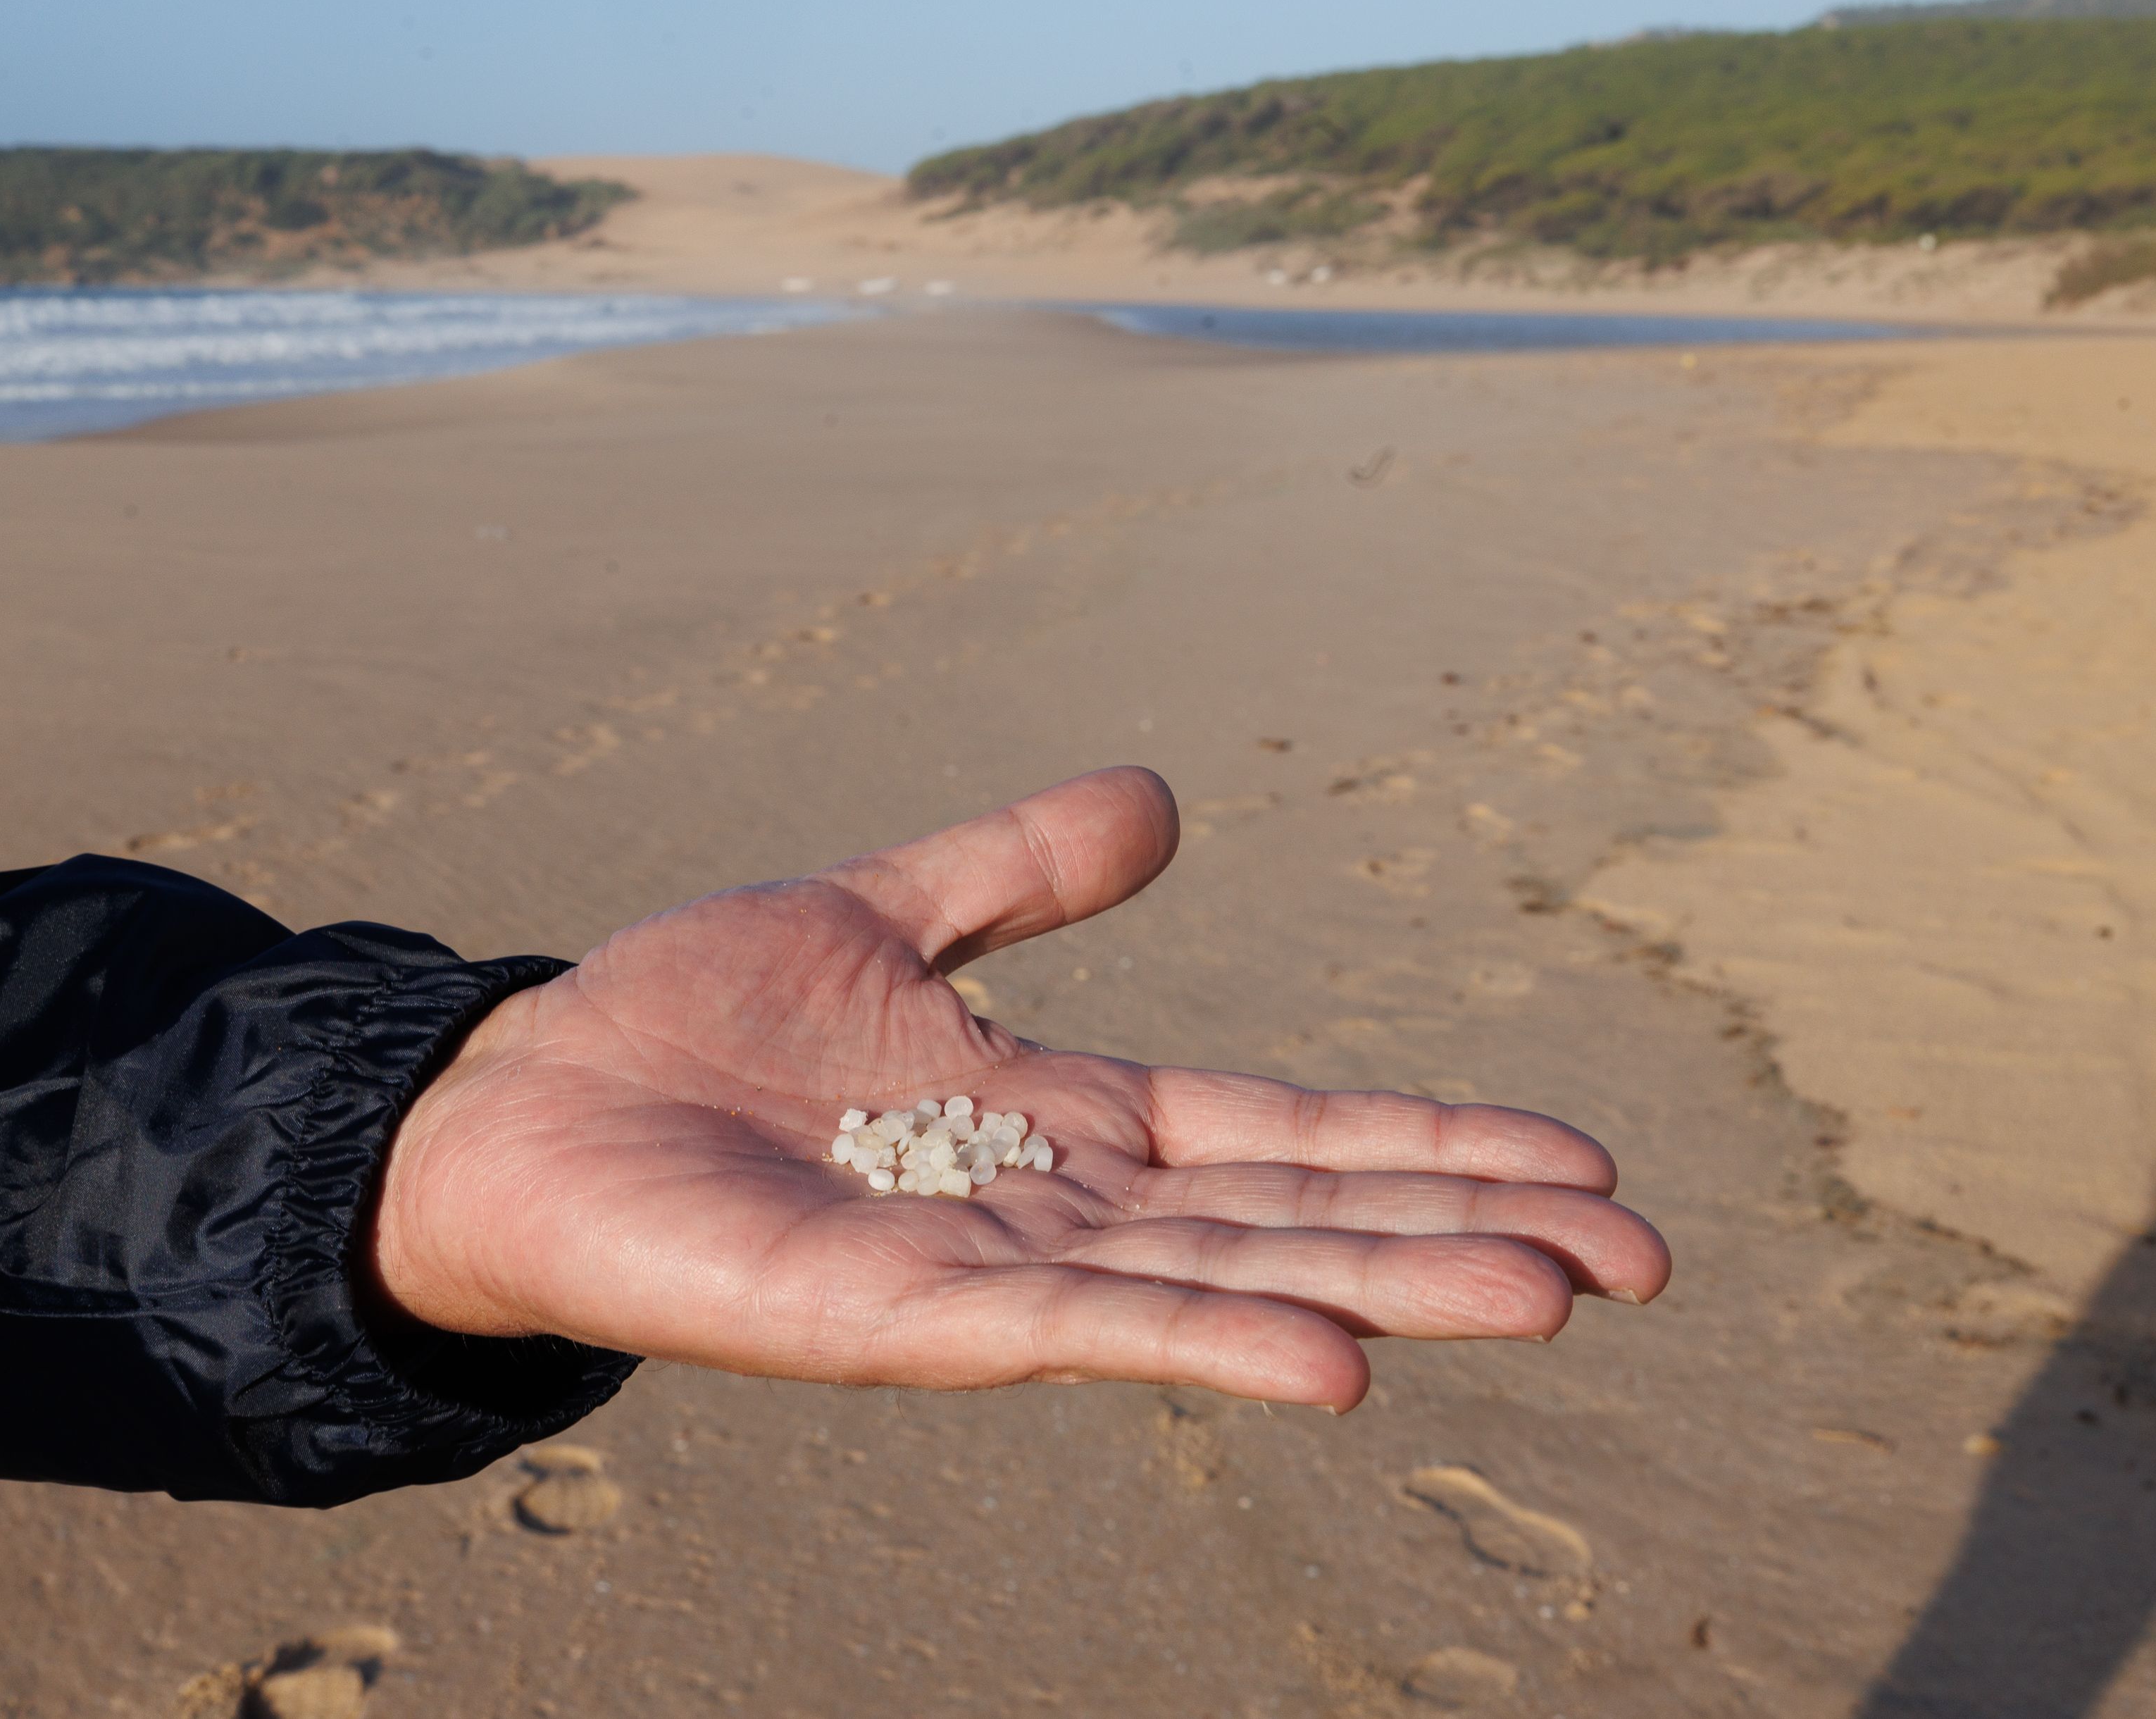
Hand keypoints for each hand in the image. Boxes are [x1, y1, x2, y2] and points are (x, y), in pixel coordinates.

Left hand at [370, 767, 1668, 1408]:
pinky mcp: (887, 1319)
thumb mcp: (876, 911)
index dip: (1427, 1145)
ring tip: (1546, 1296)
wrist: (514, 1102)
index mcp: (1059, 1119)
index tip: (1583, 1162)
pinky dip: (1203, 1343)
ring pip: (1216, 1283)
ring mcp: (978, 1271)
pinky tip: (1328, 1358)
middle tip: (1641, 1255)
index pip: (1283, 1134)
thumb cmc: (683, 1024)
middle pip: (1291, 1220)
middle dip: (1461, 1232)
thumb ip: (1014, 873)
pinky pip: (1069, 1332)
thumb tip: (1164, 798)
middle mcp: (1047, 1207)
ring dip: (1382, 1288)